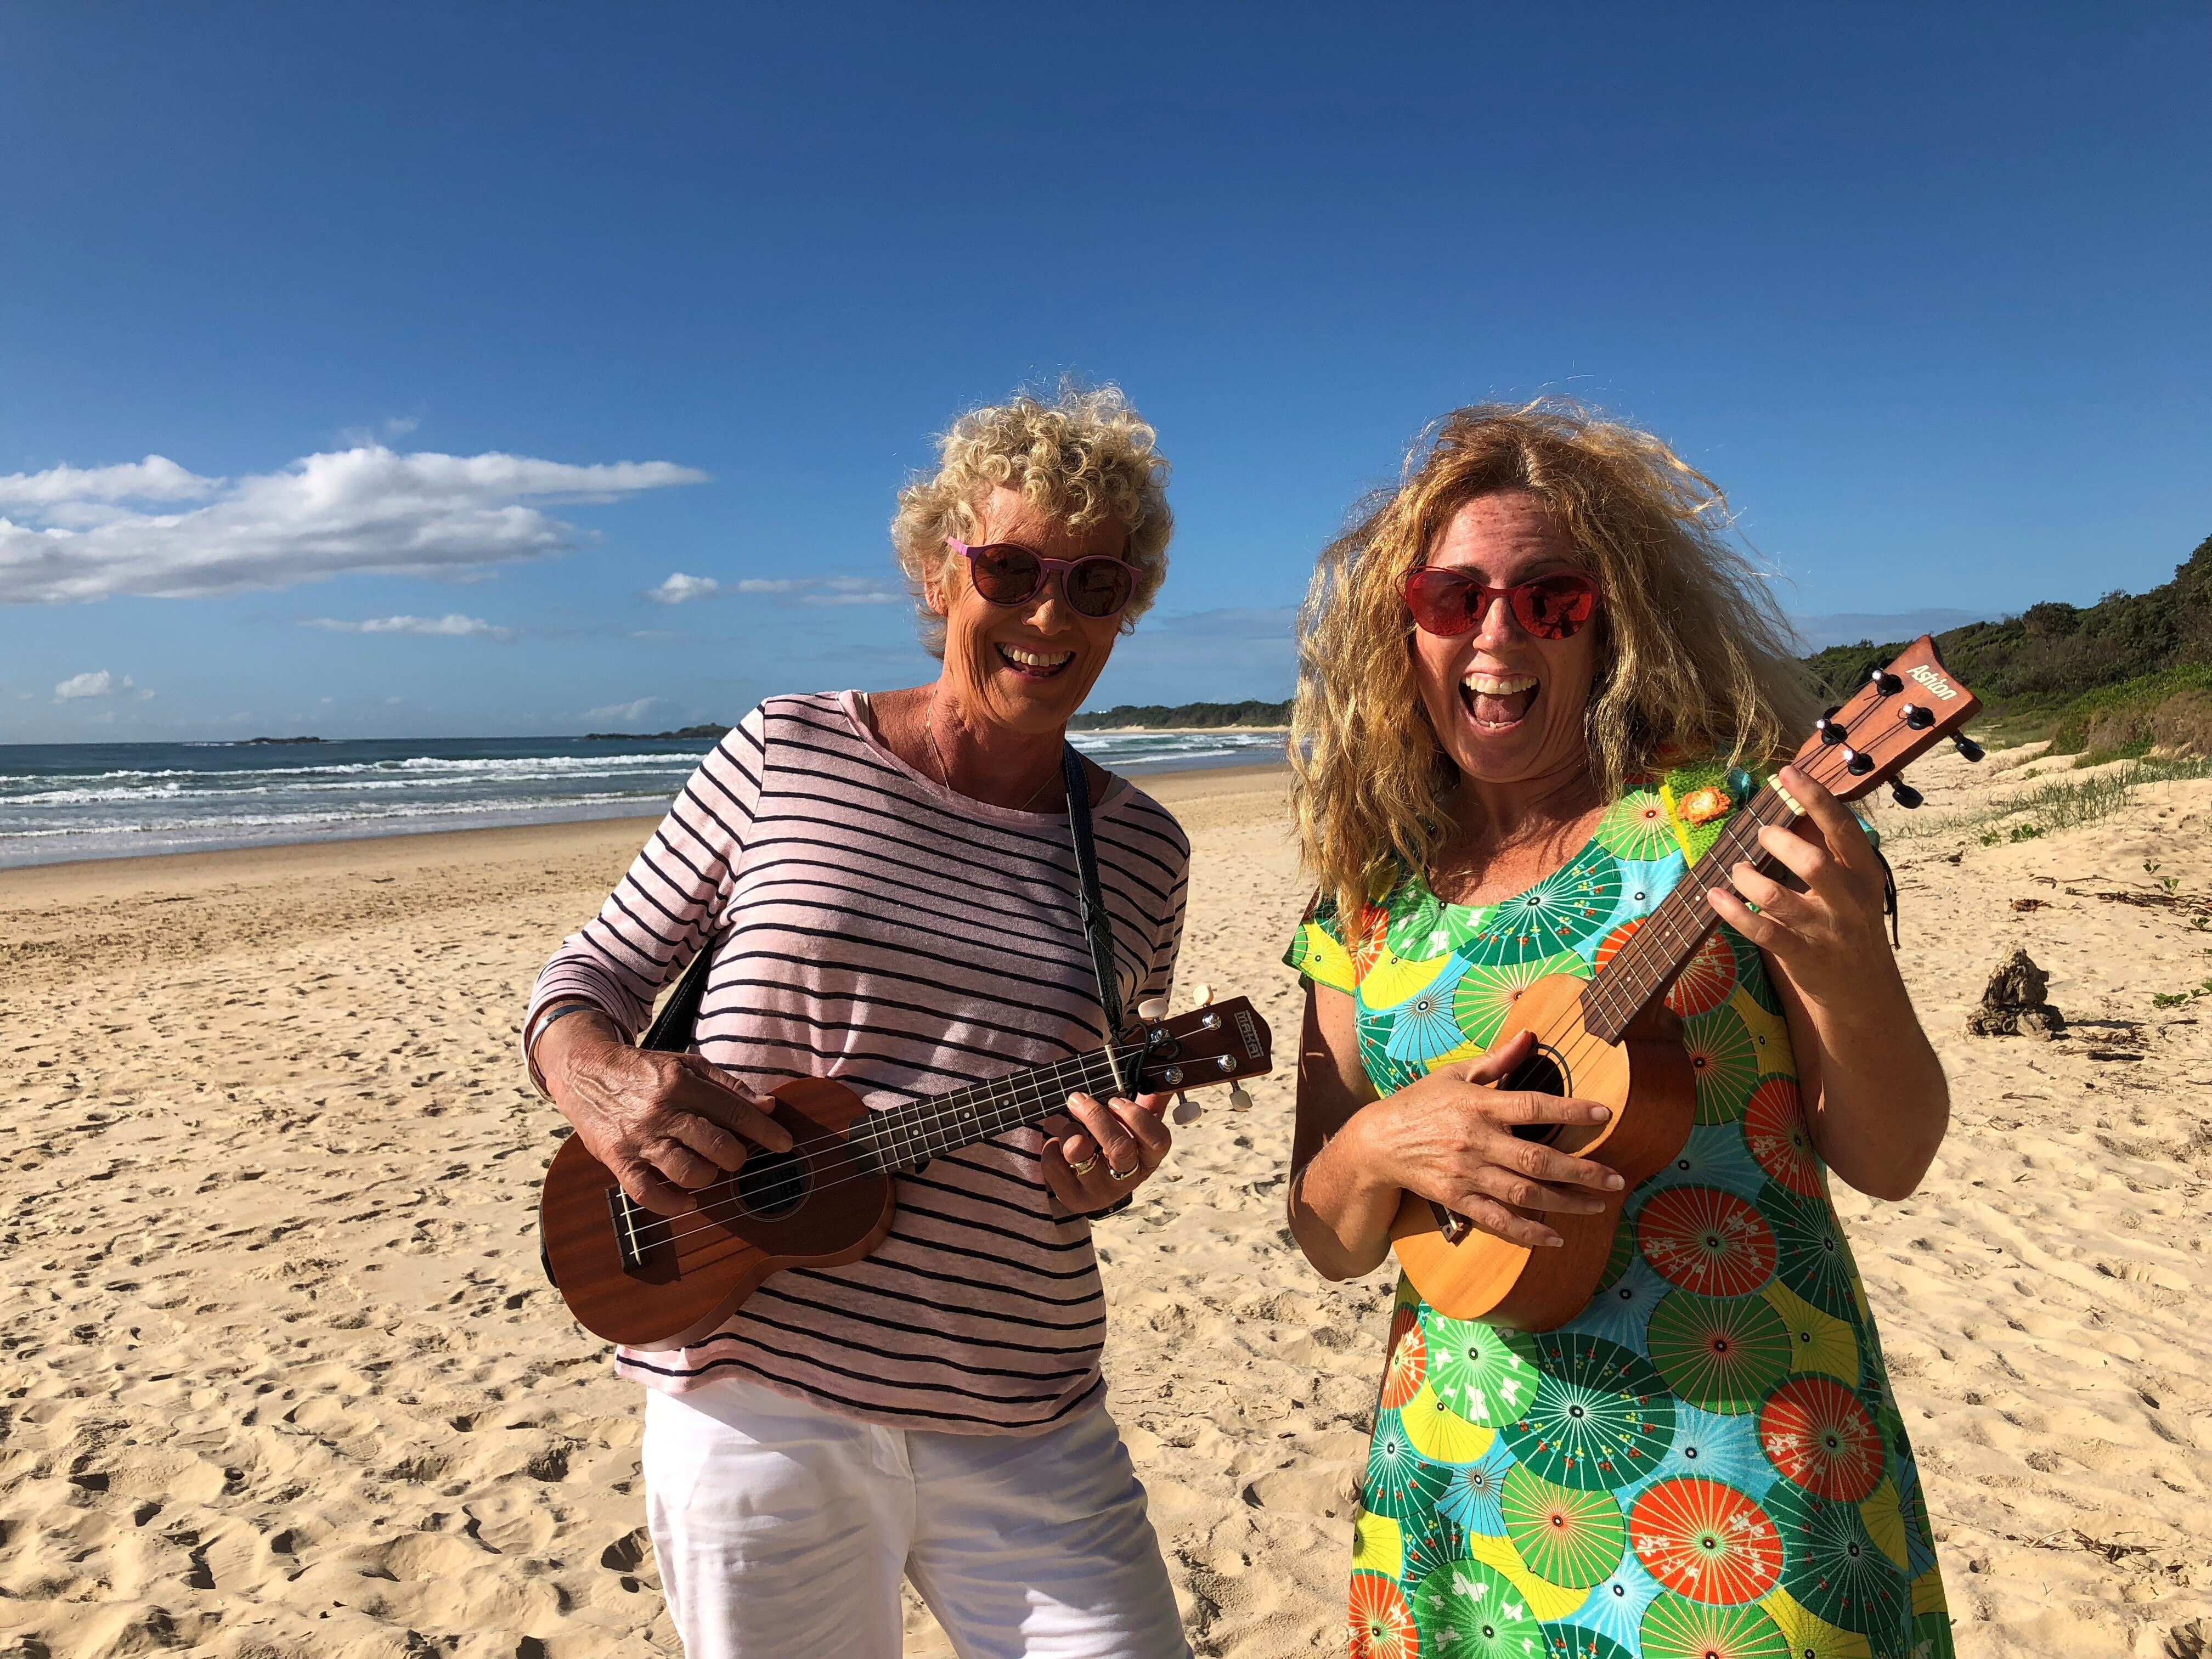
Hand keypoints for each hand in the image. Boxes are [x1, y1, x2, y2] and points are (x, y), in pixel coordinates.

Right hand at [537, 1010, 792, 1216]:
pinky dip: (671, 1204)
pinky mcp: (617, 1158)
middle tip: (736, 1158)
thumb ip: (729, 1087)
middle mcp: (662, 1110)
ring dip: (707, 1178)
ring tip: (709, 1172)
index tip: (785, 1144)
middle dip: (736, 1158)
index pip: (734, 1110)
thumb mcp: (688, 1066)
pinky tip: (688, 1201)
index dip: (764, 1131)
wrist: (584, 1069)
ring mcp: (639, 1137)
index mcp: (682, 1082)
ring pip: (686, 1170)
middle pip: (714, 1144)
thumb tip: (768, 1106)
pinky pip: (646, 1192)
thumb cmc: (645, 1071)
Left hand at [1039, 1090, 1172, 1213]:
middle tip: (1078, 1099)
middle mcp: (1129, 1179)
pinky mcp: (1075, 1199)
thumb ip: (1146, 1101)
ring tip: (1070, 1127)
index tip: (1115, 1101)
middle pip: (1120, 1147)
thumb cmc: (1113, 1142)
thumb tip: (1159, 1077)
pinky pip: (1055, 1166)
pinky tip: (1058, 1144)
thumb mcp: (1132, 1125)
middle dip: (1095, 1117)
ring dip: (1070, 1132)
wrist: (1089, 1180)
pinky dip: (1052, 1147)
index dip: (1136, 1117)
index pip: (1157, 1141)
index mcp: (1148, 1158)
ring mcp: (1101, 1192)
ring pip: (1081, 1156)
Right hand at [1352, 1031, 1620, 1249]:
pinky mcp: (1457, 1199)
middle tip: (1617, 1179)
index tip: (1605, 1113)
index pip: (1532, 1105)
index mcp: (1479, 1105)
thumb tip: (1529, 1035)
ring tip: (1599, 1206)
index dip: (1570, 1109)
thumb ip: (1496, 1060)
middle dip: (1582, 1172)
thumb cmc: (1420, 1103)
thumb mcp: (1454, 1075)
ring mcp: (1466, 1173)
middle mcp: (1476, 1141)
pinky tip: (1554, 1237)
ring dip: (1565, 1202)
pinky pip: (1496, 1219)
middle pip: (1537, 1160)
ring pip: (1524, 1193)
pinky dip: (1526, 1231)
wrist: (1376, 1142)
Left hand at [1706, 764, 1895, 1011]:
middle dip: (1780, 842)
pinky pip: (1762, 932)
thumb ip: (1827, 849)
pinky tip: (1715, 896)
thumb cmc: (1848, 923)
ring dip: (1749, 878)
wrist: (1864, 989)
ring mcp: (1825, 931)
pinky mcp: (1803, 956)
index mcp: (1864, 873)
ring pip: (1779, 898)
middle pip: (1814, 862)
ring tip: (1738, 868)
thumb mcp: (1852, 885)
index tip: (1788, 773)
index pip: (1842, 828)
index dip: (1815, 798)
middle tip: (1762, 833)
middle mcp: (1849, 901)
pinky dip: (1733, 912)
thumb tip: (1789, 807)